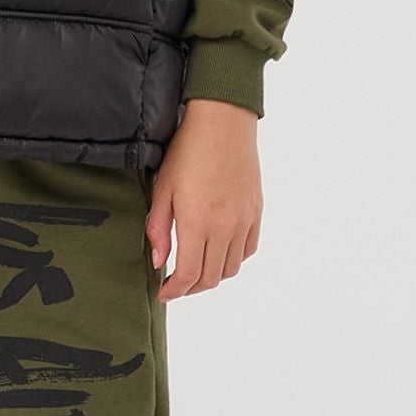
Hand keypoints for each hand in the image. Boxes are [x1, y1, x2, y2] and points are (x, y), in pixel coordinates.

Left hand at [143, 99, 261, 298]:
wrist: (223, 122)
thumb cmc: (188, 151)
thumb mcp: (163, 189)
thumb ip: (159, 230)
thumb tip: (159, 262)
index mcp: (197, 222)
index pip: (189, 275)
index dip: (175, 291)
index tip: (164, 293)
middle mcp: (225, 226)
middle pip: (211, 278)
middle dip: (191, 289)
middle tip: (176, 285)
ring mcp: (244, 220)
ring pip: (231, 268)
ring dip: (212, 276)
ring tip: (196, 270)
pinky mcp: (256, 212)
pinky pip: (248, 249)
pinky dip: (233, 259)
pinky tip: (219, 252)